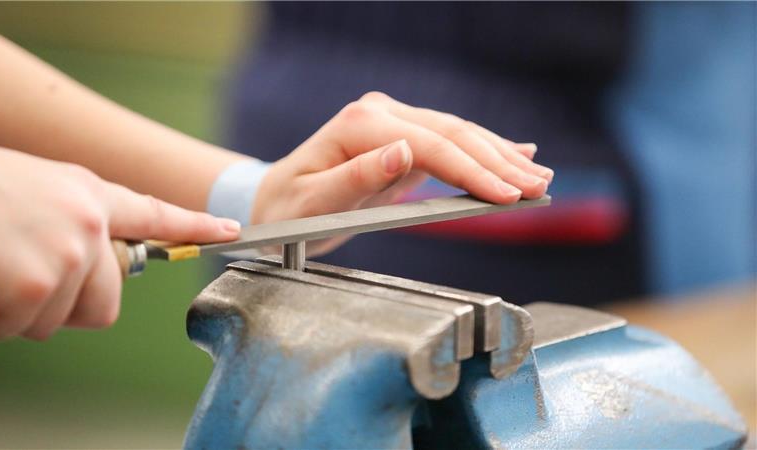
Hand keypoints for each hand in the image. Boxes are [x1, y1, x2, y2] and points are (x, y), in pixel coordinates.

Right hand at [0, 141, 239, 339]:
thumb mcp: (30, 188)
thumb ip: (67, 219)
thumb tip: (82, 262)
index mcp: (87, 192)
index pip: (154, 213)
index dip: (194, 225)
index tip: (231, 229)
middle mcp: (89, 219)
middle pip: (105, 304)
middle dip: (61, 309)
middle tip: (18, 289)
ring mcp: (68, 250)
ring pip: (54, 321)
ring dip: (11, 313)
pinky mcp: (37, 282)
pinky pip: (17, 329)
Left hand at [252, 91, 552, 254]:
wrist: (277, 204)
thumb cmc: (288, 211)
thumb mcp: (312, 204)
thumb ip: (354, 178)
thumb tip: (402, 151)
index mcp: (359, 126)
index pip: (429, 145)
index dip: (472, 170)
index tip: (506, 195)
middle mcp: (379, 116)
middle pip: (451, 134)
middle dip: (498, 162)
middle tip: (537, 187)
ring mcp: (392, 123)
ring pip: (457, 134)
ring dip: (500, 155)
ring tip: (538, 176)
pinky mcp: (401, 139)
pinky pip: (449, 144)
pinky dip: (484, 150)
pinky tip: (516, 151)